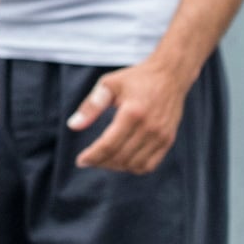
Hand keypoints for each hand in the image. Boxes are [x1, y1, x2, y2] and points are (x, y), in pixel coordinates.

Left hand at [68, 57, 196, 173]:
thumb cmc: (136, 78)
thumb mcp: (109, 84)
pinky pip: (149, 165)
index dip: (92, 156)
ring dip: (116, 166)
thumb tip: (72, 125)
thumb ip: (91, 106)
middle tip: (89, 159)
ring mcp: (161, 135)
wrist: (170, 75)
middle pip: (120, 157)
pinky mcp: (168, 140)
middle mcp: (149, 127)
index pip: (109, 145)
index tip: (80, 160)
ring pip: (134, 165)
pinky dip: (133, 167)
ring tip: (104, 159)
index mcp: (132, 112)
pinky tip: (122, 160)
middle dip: (101, 162)